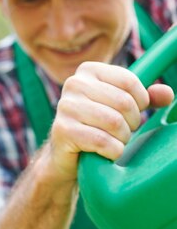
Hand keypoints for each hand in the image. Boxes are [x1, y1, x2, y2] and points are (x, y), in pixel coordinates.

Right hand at [48, 61, 174, 181]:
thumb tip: (167, 94)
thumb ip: (144, 98)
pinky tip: (107, 153)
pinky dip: (112, 151)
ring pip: (114, 123)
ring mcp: (65, 107)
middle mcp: (74, 84)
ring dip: (122, 139)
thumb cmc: (94, 129)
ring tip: (115, 143)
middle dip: (131, 124)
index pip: (130, 81)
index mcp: (88, 71)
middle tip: (123, 134)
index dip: (141, 103)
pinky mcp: (62, 130)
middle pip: (124, 103)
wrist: (63, 158)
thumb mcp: (119, 108)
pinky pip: (102, 141)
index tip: (133, 116)